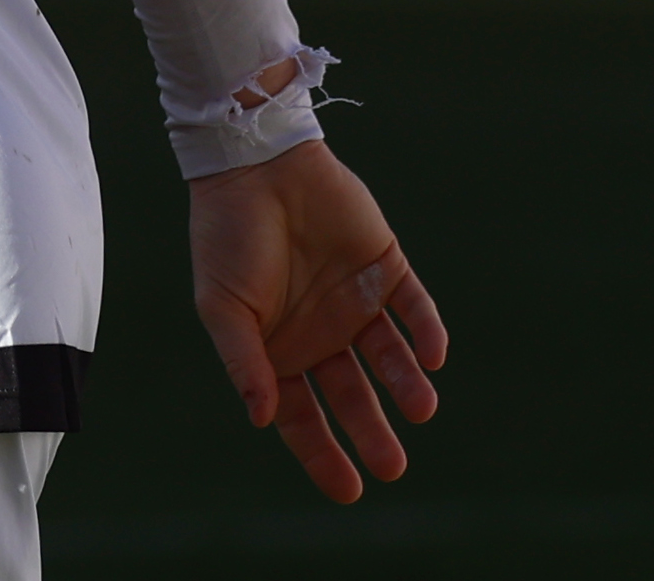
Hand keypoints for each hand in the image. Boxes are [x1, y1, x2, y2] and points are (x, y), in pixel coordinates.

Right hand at [187, 137, 446, 502]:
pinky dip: (426, 334)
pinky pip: (415, 308)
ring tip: (420, 408)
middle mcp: (320, 334)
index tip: (349, 490)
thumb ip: (243, 360)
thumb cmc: (225, 236)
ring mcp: (356, 303)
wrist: (255, 164)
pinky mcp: (387, 267)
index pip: (302, 415)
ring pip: (390, 359)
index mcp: (277, 349)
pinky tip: (432, 357)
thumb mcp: (222, 305)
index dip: (322, 454)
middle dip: (373, 432)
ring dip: (407, 385)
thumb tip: (262, 418)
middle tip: (393, 466)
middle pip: (352, 396)